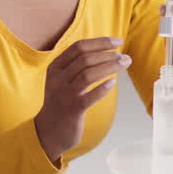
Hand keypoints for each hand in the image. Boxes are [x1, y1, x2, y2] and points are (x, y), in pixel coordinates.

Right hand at [34, 37, 128, 164]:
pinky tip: (114, 82)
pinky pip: (90, 96)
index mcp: (55, 67)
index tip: (117, 42)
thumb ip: (76, 66)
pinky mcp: (72, 110)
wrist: (47, 131)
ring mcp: (64, 95)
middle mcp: (58, 79)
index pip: (78, 47)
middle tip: (124, 56)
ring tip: (124, 64)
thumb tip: (104, 51)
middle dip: (108, 54)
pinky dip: (103, 88)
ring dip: (110, 67)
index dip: (100, 42)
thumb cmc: (61, 102)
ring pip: (88, 74)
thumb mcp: (61, 80)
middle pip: (85, 59)